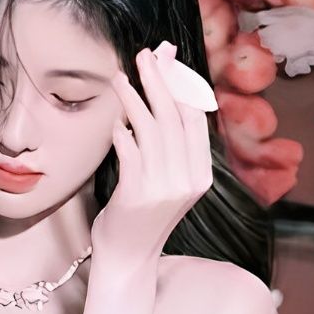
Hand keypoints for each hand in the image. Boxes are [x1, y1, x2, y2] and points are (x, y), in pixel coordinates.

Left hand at [91, 44, 214, 263]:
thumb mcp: (169, 183)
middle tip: (145, 54)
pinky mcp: (137, 193)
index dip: (181, 85)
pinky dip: (120, 131)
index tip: (168, 60)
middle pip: (174, 117)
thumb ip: (171, 149)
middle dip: (159, 80)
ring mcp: (163, 187)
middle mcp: (186, 180)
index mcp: (200, 175)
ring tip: (119, 77)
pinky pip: (129, 149)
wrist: (129, 259)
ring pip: (149, 128)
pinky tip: (113, 122)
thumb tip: (164, 99)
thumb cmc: (143, 217)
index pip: (194, 119)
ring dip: (133, 98)